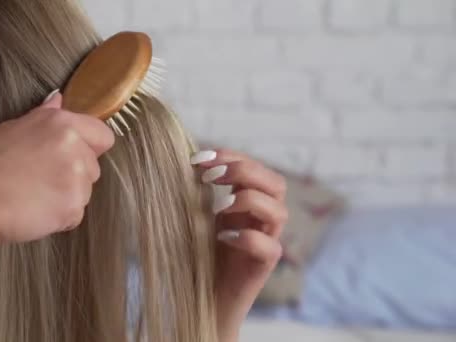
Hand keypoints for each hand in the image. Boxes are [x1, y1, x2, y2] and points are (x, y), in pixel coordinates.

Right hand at [0, 91, 114, 245]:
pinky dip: (59, 218)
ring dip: (66, 198)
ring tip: (32, 196)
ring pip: (85, 192)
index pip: (103, 135)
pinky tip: (33, 212)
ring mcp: (77, 179)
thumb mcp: (11, 128)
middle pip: (94, 167)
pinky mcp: (73, 207)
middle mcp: (75, 148)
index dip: (90, 148)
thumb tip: (59, 98)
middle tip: (38, 180)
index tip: (69, 158)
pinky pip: (75, 215)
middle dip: (74, 176)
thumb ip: (44, 116)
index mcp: (61, 124)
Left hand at [191, 149, 287, 340]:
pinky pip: (269, 247)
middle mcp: (262, 219)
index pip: (254, 167)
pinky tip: (222, 237)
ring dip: (248, 200)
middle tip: (211, 176)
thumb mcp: (196, 216)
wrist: (202, 298)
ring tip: (217, 208)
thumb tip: (187, 162)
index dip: (230, 156)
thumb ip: (199, 192)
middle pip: (276, 183)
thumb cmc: (198, 255)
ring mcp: (266, 242)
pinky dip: (247, 237)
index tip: (198, 158)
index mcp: (248, 202)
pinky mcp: (263, 267)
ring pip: (279, 211)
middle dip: (244, 170)